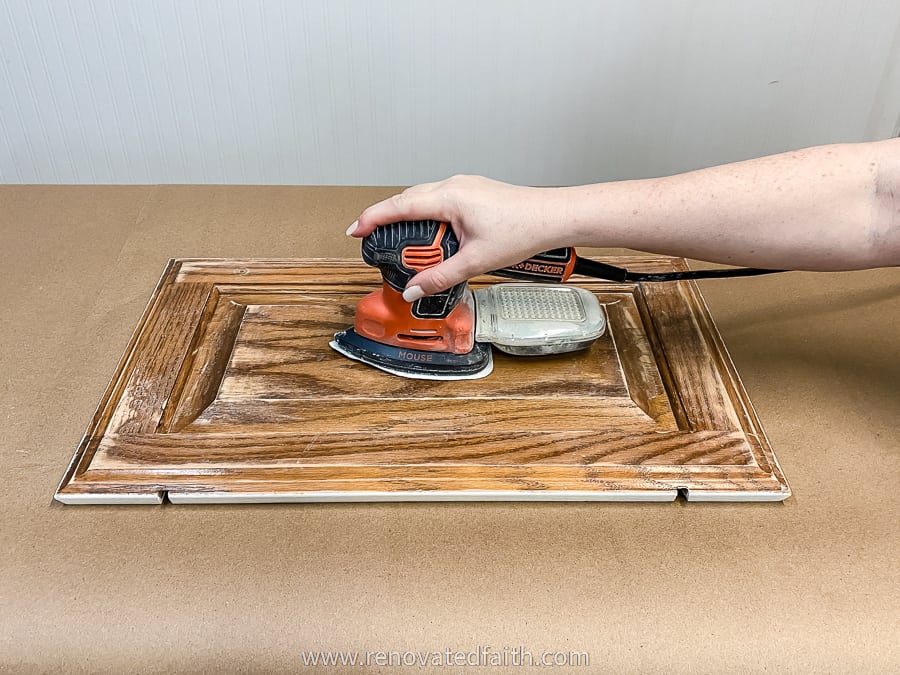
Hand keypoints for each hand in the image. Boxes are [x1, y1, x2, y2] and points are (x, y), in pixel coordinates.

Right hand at [347, 175, 565, 299]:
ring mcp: (465, 186)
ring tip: (404, 244)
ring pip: (424, 198)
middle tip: (374, 241)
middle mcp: (454, 185)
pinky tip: (434, 235)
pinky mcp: (474, 192)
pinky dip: (428, 215)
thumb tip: (414, 290)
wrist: (554, 217)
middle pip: (407, 199)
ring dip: (409, 218)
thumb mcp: (475, 261)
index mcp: (449, 197)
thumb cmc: (524, 230)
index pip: (398, 205)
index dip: (372, 218)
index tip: (355, 231)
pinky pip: (440, 200)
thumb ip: (440, 277)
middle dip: (387, 219)